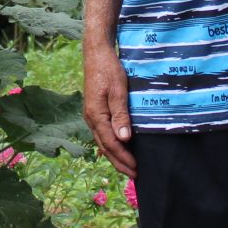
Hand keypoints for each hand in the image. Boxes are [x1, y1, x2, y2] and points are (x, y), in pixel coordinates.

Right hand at [82, 43, 136, 177]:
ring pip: (102, 142)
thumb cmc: (109, 69)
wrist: (96, 53)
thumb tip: (124, 139)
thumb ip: (120, 115)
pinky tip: (120, 147)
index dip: (123, 158)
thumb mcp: (118, 90)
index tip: (136, 169)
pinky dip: (111, 145)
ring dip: (115, 156)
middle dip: (119, 162)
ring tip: (128, 167)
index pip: (110, 143)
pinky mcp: (94, 110)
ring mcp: (91, 115)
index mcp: (95, 115)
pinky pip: (102, 134)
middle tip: (134, 175)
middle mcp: (90, 118)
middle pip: (104, 147)